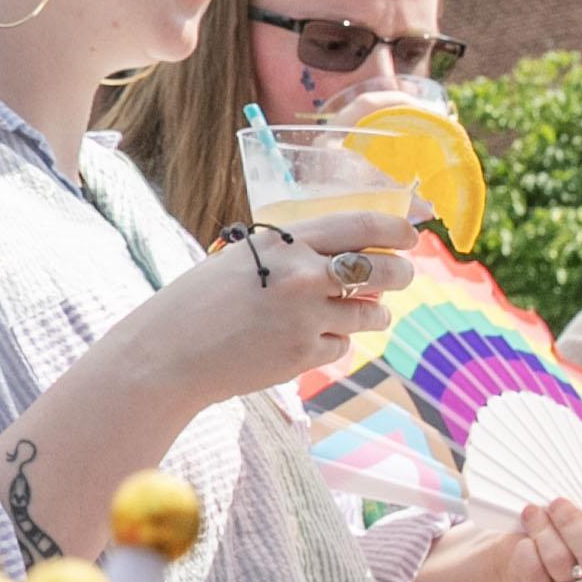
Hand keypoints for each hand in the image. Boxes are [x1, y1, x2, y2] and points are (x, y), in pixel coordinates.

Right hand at [123, 206, 423, 405]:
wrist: (170, 352)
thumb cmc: (201, 300)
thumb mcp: (244, 257)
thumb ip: (292, 253)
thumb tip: (348, 256)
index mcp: (286, 242)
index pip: (361, 226)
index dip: (396, 230)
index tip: (411, 234)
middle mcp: (302, 275)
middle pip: (382, 270)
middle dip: (401, 273)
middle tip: (402, 275)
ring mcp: (306, 317)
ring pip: (370, 313)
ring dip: (375, 313)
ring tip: (365, 313)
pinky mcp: (304, 354)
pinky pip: (343, 345)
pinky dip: (335, 343)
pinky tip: (311, 340)